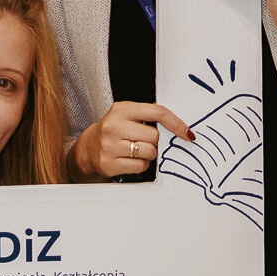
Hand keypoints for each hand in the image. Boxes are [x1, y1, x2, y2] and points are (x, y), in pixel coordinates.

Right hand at [70, 102, 193, 179]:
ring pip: (149, 152)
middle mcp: (114, 125)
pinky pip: (141, 166)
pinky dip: (141, 165)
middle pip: (154, 136)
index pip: (157, 112)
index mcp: (121, 109)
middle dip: (153, 141)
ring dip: (148, 154)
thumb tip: (181, 128)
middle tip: (141, 140)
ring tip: (135, 150)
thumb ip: (149, 116)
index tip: (187, 133)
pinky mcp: (110, 163)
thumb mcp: (127, 115)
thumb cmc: (115, 130)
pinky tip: (130, 160)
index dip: (176, 123)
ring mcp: (110, 145)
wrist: (89, 148)